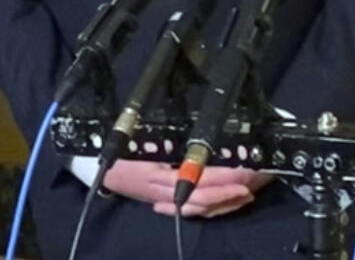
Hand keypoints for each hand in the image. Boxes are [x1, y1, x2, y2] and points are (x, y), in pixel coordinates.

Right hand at [102, 160, 268, 217]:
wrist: (105, 171)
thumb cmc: (125, 153)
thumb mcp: (148, 145)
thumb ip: (174, 147)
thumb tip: (201, 144)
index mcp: (163, 178)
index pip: (200, 182)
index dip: (222, 180)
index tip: (241, 175)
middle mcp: (167, 194)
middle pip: (203, 198)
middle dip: (227, 194)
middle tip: (249, 186)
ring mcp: (166, 200)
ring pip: (199, 207)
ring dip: (223, 202)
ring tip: (244, 194)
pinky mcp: (166, 202)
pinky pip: (192, 209)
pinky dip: (212, 207)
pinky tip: (227, 202)